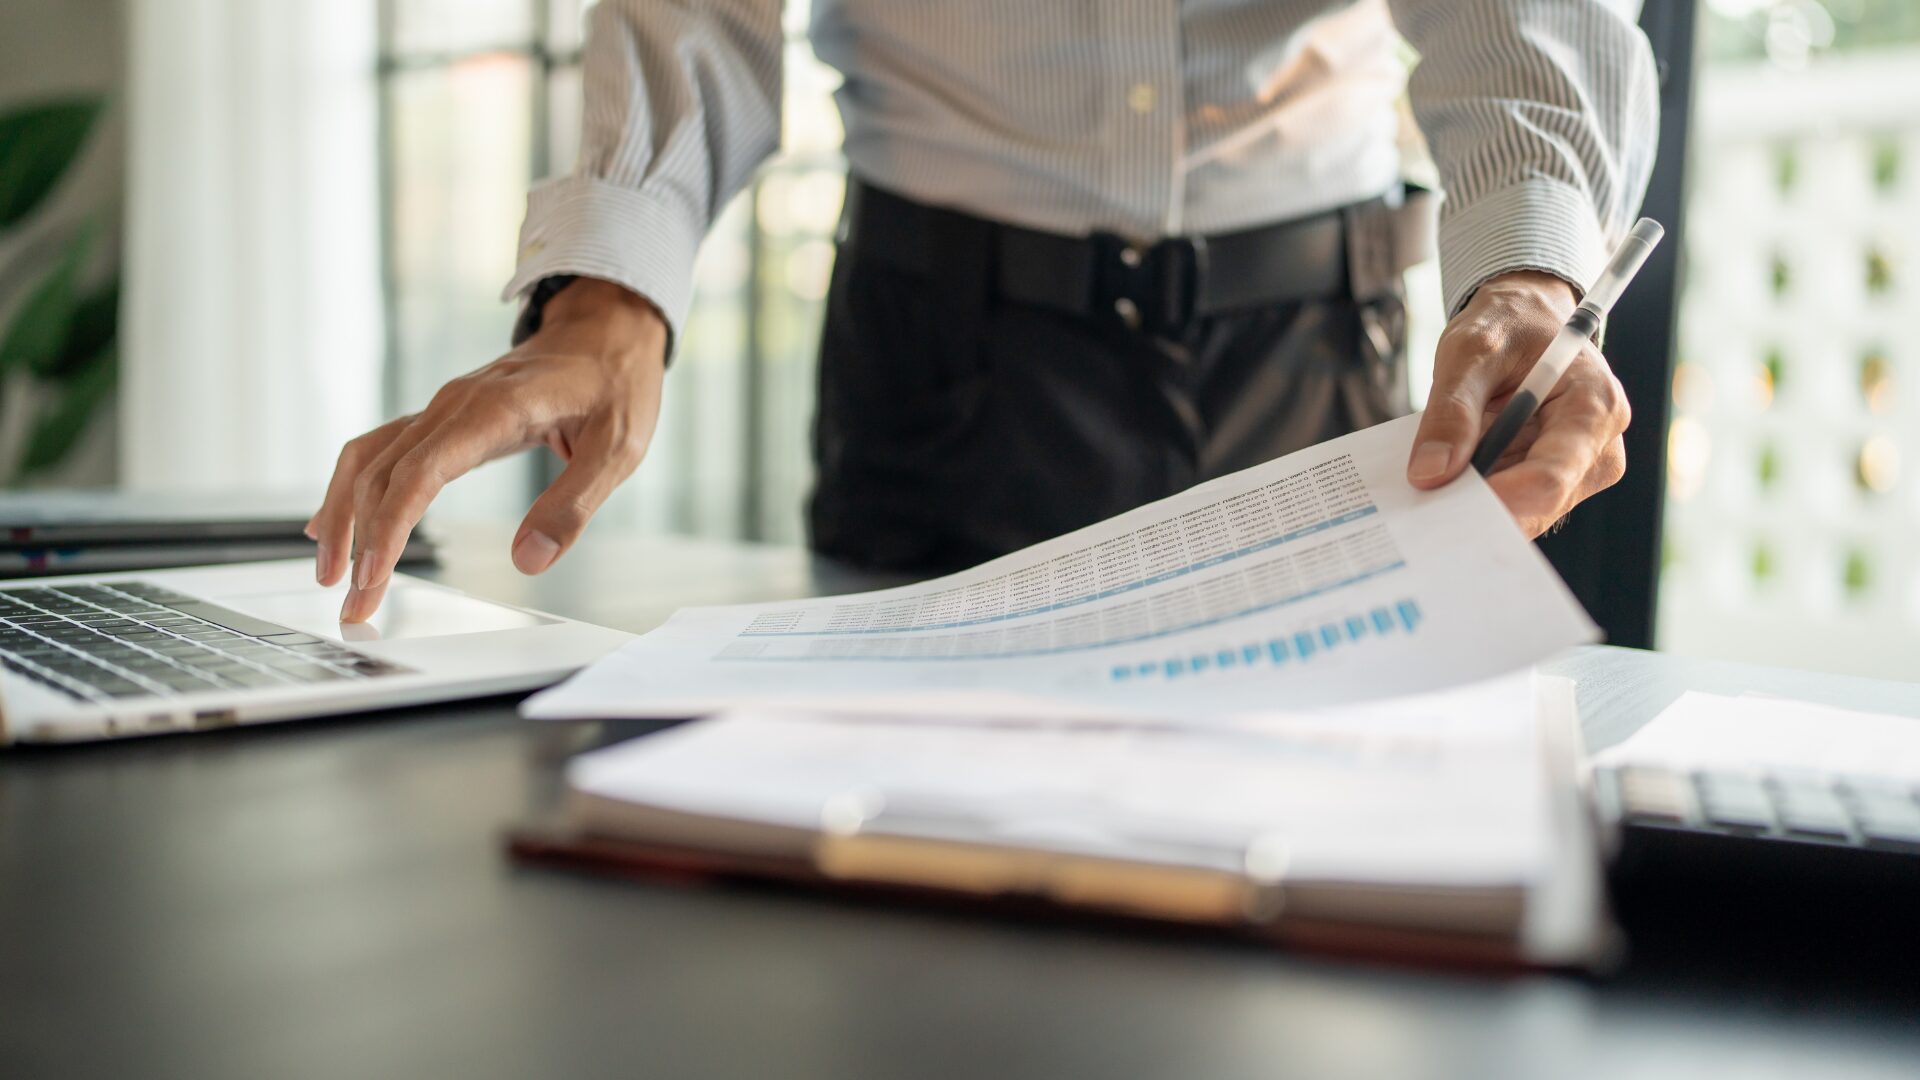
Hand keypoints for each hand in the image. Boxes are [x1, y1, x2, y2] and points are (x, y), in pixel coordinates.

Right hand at [310, 278, 667, 621]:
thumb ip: (573, 505)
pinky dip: (352, 486)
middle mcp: (454, 404)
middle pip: (383, 474)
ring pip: (370, 460)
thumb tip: (530, 560)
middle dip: (361, 543)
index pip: (420, 473)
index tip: (373, 577)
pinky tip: (334, 522)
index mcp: (495, 410)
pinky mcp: (445, 417)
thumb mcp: (618, 450)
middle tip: (354, 604)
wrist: (606, 333)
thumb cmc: (616, 386)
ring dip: (344, 517)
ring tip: (330, 575)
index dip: (390, 527)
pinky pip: (383, 448)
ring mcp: (443, 408)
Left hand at [1405, 270, 1629, 535]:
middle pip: (1537, 505)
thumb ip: (1452, 410)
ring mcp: (1580, 471)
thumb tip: (1429, 473)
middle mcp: (1599, 448)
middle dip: (1479, 504)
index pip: (1550, 478)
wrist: (1525, 320)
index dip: (1496, 500)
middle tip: (1424, 495)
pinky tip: (1452, 474)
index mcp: (1594, 405)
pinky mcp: (1557, 482)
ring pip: (1522, 513)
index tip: (1443, 500)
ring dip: (1475, 500)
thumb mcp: (1470, 350)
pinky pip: (1514, 505)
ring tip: (1436, 470)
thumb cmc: (1507, 324)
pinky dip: (1479, 495)